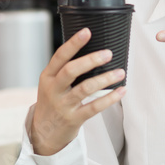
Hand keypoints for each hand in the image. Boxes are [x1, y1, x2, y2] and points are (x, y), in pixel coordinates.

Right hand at [31, 27, 126, 155]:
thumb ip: (64, 69)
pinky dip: (109, 98)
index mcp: (48, 77)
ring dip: (104, 79)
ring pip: (85, 89)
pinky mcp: (73, 119)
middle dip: (90, 60)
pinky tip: (121, 91)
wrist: (43, 132)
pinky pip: (94, 107)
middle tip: (108, 53)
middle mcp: (54, 90)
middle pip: (71, 71)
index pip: (59, 56)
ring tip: (120, 72)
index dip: (73, 43)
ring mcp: (63, 105)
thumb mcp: (50, 84)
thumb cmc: (52, 102)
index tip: (87, 32)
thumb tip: (91, 49)